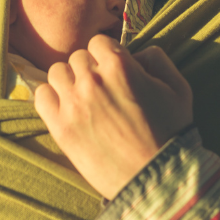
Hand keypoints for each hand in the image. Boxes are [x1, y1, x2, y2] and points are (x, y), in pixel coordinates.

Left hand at [34, 35, 192, 198]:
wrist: (157, 178)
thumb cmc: (171, 132)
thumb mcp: (178, 87)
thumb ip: (157, 58)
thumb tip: (136, 51)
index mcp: (120, 66)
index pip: (98, 42)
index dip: (106, 55)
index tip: (113, 71)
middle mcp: (92, 80)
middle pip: (77, 58)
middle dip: (90, 69)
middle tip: (102, 90)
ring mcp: (73, 104)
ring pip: (56, 73)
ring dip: (69, 81)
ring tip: (83, 99)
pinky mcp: (60, 127)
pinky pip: (41, 96)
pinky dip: (51, 98)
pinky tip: (67, 109)